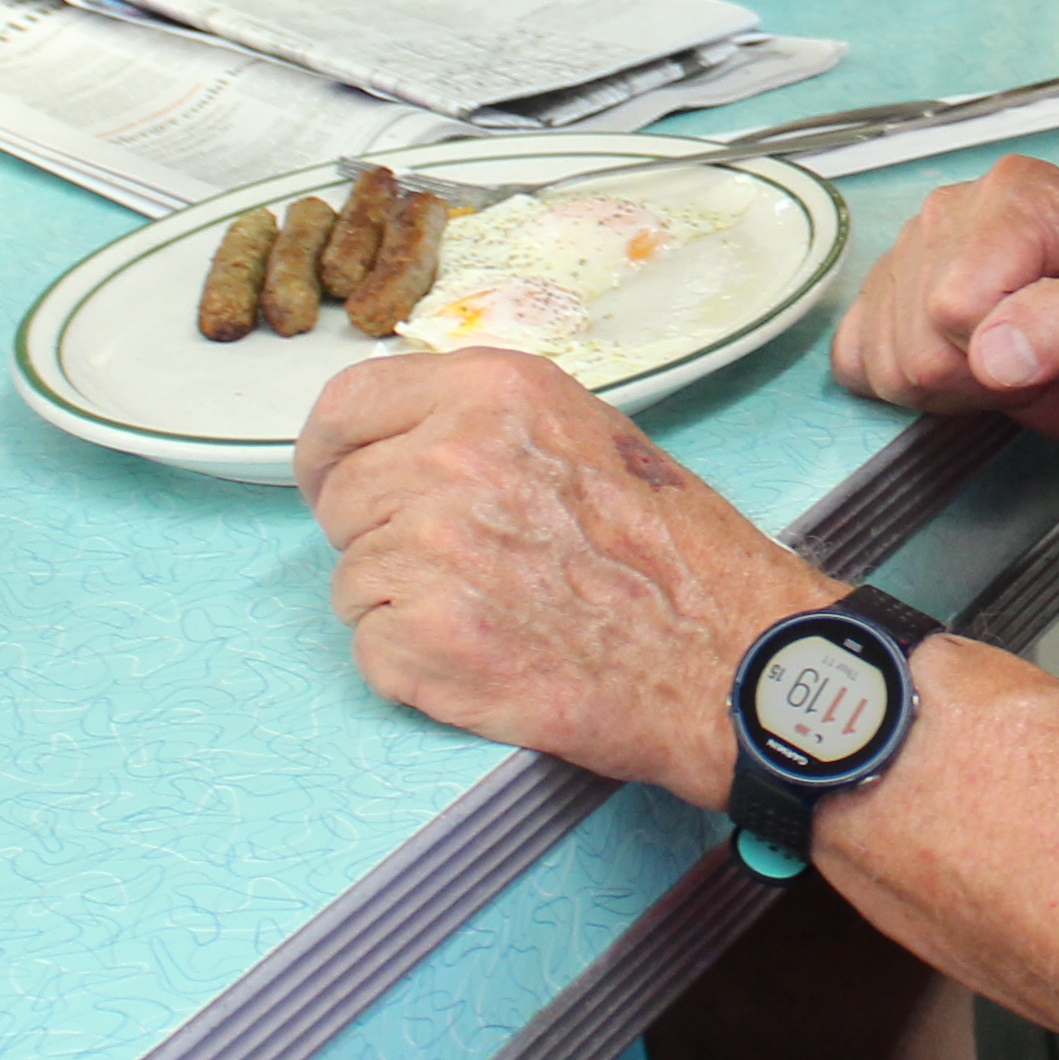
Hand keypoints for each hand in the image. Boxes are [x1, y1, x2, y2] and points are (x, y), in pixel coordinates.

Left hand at [297, 351, 818, 807]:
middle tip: (456, 568)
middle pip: (343, 498)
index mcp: (493, 395)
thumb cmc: (676, 557)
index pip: (346, 406)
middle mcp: (451, 458)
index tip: (338, 478)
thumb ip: (487, 423)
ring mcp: (429, 550)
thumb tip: (405, 436)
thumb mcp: (589, 434)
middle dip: (380, 535)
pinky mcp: (422, 638)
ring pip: (353, 577)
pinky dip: (414, 664)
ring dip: (403, 604)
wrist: (724, 660)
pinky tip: (486, 657)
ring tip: (493, 614)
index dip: (334, 452)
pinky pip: (370, 647)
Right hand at [829, 155, 1058, 444]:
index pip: (955, 303)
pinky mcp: (888, 291)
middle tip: (1036, 358)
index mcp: (1019, 197)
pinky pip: (854, 355)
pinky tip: (958, 364)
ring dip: (948, 384)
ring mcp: (914, 247)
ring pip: (882, 355)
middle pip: (915, 336)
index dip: (1001, 353)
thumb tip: (992, 354)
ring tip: (1007, 358)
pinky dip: (901, 381)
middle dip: (977, 375)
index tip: (1053, 351)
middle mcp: (955, 209)